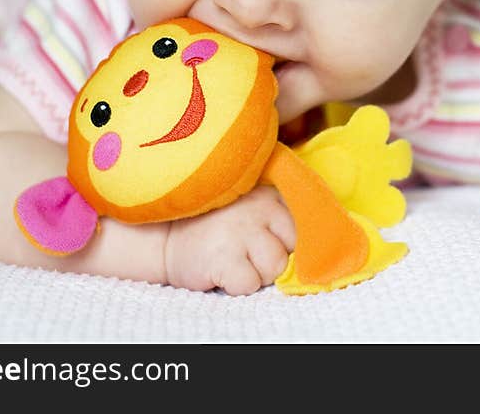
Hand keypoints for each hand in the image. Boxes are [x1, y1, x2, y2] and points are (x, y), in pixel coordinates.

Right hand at [163, 186, 295, 294]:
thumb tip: (313, 248)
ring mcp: (241, 232)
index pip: (303, 227)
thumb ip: (279, 216)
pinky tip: (222, 270)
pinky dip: (237, 285)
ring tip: (235, 260)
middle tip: (246, 251)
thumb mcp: (252, 207)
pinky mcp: (224, 257)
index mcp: (269, 195)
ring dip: (257, 273)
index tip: (265, 239)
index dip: (285, 241)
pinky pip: (250, 284)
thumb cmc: (217, 226)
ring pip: (275, 268)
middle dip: (273, 257)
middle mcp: (259, 208)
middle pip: (292, 249)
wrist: (166, 237)